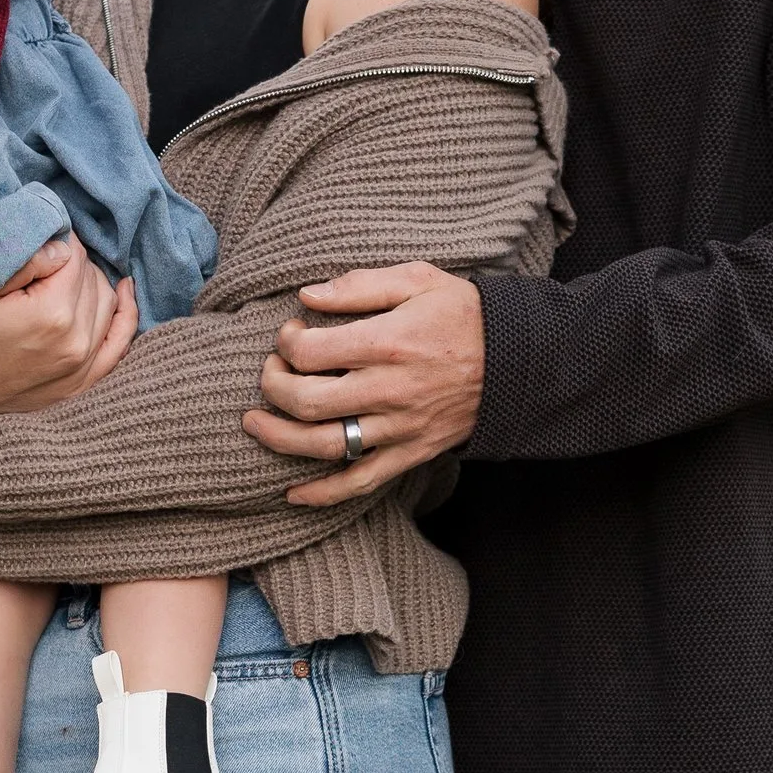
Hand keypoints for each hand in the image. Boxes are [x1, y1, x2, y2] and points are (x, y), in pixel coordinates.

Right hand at [0, 233, 137, 416]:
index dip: (60, 240)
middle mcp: (76, 340)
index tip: (44, 236)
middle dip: (74, 262)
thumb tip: (63, 246)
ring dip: (92, 283)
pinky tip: (124, 292)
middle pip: (93, 279)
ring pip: (108, 303)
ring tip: (67, 275)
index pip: (75, 257)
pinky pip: (120, 343)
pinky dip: (125, 315)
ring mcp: (82, 366)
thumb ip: (27, 262)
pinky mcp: (81, 383)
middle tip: (48, 258)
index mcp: (52, 313)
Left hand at [244, 262, 484, 505]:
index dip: (286, 342)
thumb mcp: (417, 279)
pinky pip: (361, 481)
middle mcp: (389, 389)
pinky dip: (323, 493)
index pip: (309, 353)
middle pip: (306, 402)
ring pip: (325, 445)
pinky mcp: (411, 452)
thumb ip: (359, 286)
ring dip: (279, 438)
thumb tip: (307, 295)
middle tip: (269, 374)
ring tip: (254, 424)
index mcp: (386, 342)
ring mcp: (399, 427)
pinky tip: (293, 492)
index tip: (291, 334)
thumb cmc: (463, 314)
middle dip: (272, 388)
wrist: (518, 359)